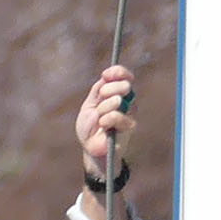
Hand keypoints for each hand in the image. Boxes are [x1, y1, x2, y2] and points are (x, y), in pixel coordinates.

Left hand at [74, 63, 135, 188]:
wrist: (90, 147)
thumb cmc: (90, 126)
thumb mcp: (89, 104)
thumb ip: (98, 89)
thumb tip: (106, 76)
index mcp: (116, 92)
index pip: (123, 76)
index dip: (117, 72)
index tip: (105, 75)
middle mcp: (126, 100)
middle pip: (124, 85)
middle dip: (108, 90)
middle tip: (100, 99)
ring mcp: (130, 113)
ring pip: (118, 100)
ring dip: (103, 108)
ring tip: (99, 119)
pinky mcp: (130, 126)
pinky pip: (117, 115)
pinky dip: (106, 119)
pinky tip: (103, 126)